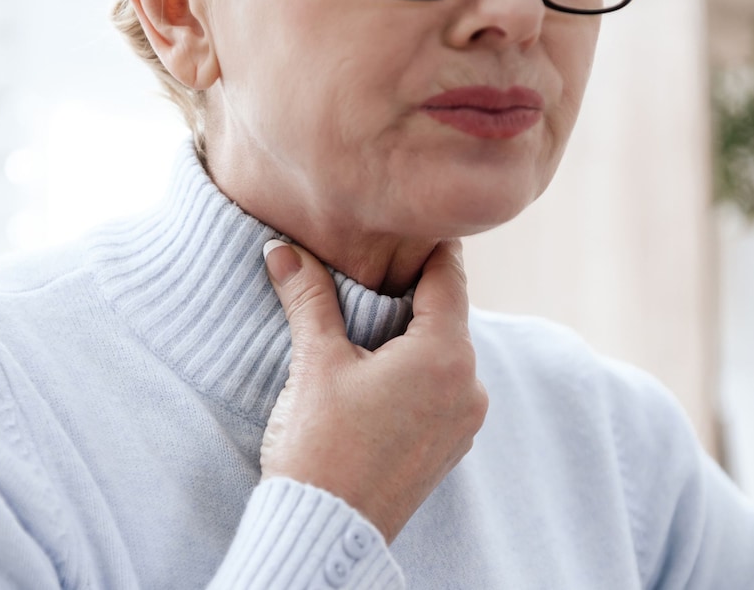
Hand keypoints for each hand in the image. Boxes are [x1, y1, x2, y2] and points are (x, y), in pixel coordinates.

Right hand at [259, 239, 487, 542]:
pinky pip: (441, 391)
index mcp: (446, 355)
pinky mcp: (450, 448)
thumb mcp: (315, 363)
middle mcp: (470, 386)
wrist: (326, 532)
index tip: (409, 221)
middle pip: (447, 315)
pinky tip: (376, 377)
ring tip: (366, 328)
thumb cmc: (320, 448)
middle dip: (410, 293)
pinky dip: (416, 374)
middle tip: (372, 268)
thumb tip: (283, 249)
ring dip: (412, 337)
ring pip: (444, 355)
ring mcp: (464, 421)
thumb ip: (309, 298)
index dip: (427, 243)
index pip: (448, 275)